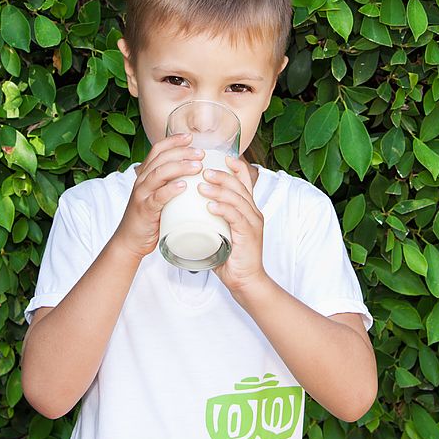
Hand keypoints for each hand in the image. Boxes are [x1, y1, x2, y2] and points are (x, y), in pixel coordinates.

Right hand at [112, 132, 204, 259]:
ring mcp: (142, 195)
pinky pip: (157, 197)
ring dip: (180, 167)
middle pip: (161, 158)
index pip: (157, 150)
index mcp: (146, 175)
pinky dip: (170, 190)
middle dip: (182, 152)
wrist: (130, 241)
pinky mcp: (145, 210)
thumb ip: (171, 184)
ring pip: (160, 174)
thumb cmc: (150, 217)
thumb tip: (196, 174)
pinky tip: (183, 186)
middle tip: (201, 153)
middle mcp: (142, 181)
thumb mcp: (160, 195)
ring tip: (197, 166)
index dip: (173, 141)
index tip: (190, 136)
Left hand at [198, 155, 267, 293]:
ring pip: (237, 198)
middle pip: (239, 184)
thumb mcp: (219, 231)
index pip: (244, 179)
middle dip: (220, 174)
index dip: (233, 166)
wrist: (245, 281)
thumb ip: (208, 219)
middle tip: (202, 170)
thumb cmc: (229, 257)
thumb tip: (186, 208)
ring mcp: (252, 223)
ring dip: (219, 189)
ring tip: (201, 185)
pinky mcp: (249, 235)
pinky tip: (210, 206)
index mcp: (247, 208)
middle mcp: (253, 211)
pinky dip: (223, 209)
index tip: (217, 157)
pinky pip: (236, 217)